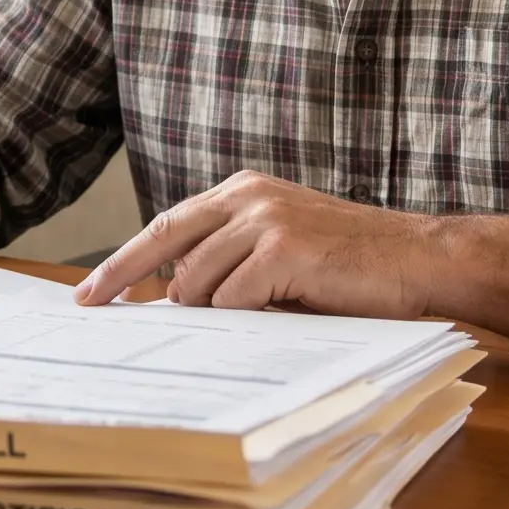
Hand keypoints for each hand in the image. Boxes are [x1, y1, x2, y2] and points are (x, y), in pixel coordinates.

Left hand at [72, 170, 428, 316]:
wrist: (418, 259)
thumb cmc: (351, 266)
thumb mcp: (280, 253)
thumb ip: (230, 263)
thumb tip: (172, 299)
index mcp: (243, 191)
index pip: (167, 225)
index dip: (124, 260)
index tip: (90, 291)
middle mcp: (247, 196)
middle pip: (164, 243)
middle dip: (124, 278)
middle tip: (96, 308)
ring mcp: (264, 220)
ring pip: (197, 282)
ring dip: (216, 311)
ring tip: (261, 313)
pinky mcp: (282, 249)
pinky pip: (234, 299)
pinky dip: (246, 316)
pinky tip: (281, 310)